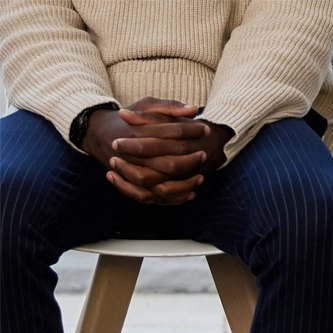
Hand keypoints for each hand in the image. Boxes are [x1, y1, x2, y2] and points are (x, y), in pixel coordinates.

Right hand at [82, 98, 213, 204]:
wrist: (98, 134)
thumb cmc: (128, 119)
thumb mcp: (145, 105)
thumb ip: (169, 106)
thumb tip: (195, 109)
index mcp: (137, 132)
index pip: (171, 132)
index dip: (192, 131)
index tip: (205, 129)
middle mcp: (133, 154)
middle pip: (168, 163)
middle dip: (190, 160)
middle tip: (204, 153)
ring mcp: (131, 172)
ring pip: (161, 185)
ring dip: (184, 184)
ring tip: (201, 177)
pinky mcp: (132, 184)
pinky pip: (153, 197)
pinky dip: (173, 198)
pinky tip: (190, 193)